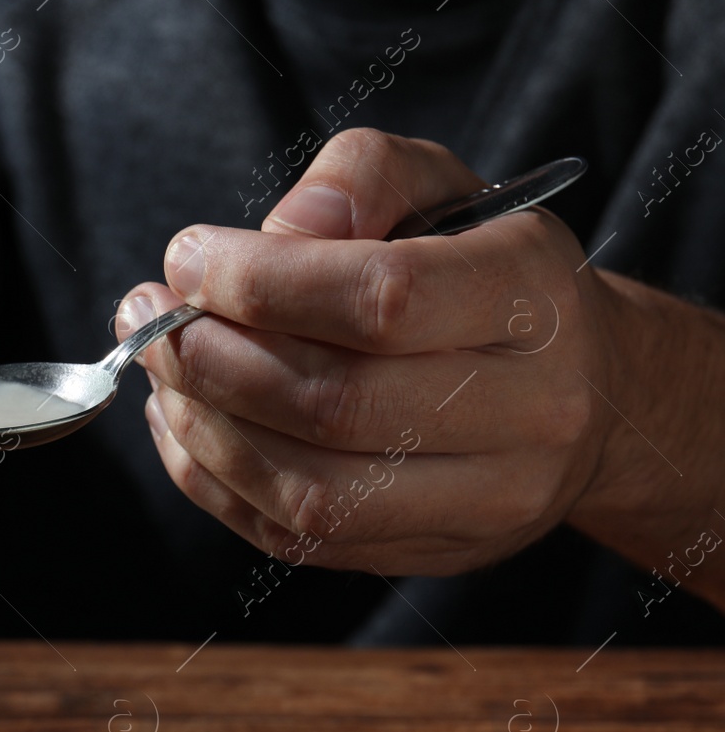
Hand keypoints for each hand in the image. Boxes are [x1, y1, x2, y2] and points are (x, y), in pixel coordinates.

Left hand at [115, 127, 636, 575]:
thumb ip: (362, 177)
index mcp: (532, 301)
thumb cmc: (483, 274)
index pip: (381, 301)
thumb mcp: (442, 188)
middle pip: (335, 404)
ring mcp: (484, 502)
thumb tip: (280, 230)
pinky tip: (182, 423)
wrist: (584, 391)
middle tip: (146, 318)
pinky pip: (296, 536)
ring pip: (310, 489)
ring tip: (159, 369)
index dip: (260, 283)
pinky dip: (213, 481)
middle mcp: (528, 415)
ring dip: (203, 427)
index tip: (185, 259)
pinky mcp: (429, 554)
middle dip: (210, 358)